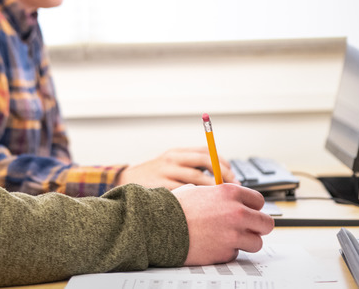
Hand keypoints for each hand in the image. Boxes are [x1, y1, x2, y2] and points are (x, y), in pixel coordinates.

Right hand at [117, 146, 237, 188]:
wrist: (126, 181)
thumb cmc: (154, 175)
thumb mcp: (171, 164)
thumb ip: (191, 166)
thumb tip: (221, 174)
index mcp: (177, 152)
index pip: (206, 151)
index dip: (223, 162)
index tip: (232, 174)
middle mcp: (172, 159)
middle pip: (205, 162)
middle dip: (222, 175)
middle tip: (233, 188)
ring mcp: (166, 173)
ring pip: (197, 179)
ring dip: (213, 189)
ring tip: (221, 200)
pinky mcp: (162, 188)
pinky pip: (186, 194)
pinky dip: (198, 200)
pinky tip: (204, 208)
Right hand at [173, 183, 274, 264]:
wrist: (161, 226)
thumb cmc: (176, 208)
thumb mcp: (200, 191)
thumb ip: (221, 195)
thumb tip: (233, 200)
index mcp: (230, 193)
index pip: (258, 201)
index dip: (253, 207)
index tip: (248, 211)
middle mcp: (236, 212)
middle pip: (266, 223)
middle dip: (258, 227)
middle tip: (248, 228)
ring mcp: (233, 234)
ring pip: (256, 242)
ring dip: (246, 241)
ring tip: (229, 238)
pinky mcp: (226, 252)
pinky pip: (236, 253)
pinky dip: (227, 251)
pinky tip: (213, 244)